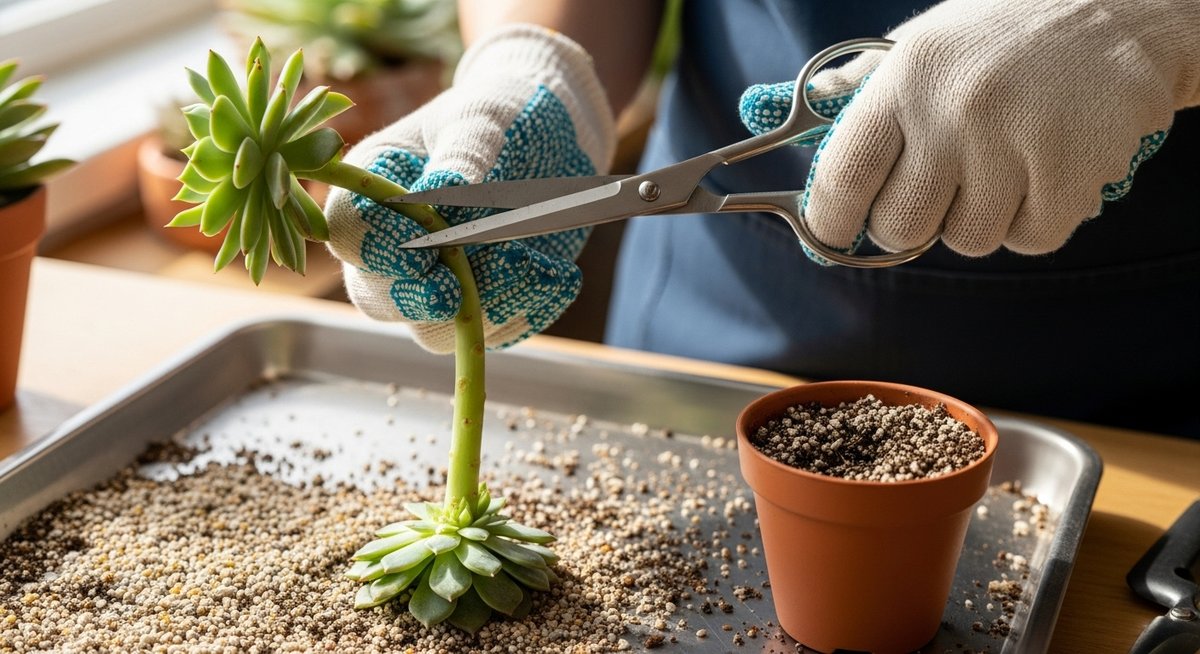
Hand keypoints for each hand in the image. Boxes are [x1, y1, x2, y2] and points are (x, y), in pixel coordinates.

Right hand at [325, 24, 614, 351]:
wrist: (558, 135)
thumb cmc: (505, 114)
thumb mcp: (486, 118)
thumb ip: (465, 152)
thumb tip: (448, 184)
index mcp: (375, 188)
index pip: (349, 230)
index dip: (375, 245)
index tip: (417, 244)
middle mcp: (394, 245)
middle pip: (377, 297)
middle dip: (415, 300)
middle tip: (454, 292)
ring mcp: (437, 281)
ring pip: (433, 329)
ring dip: (480, 311)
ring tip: (533, 267)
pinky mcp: (483, 303)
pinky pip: (493, 332)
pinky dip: (528, 310)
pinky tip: (560, 276)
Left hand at [739, 0, 1199, 259]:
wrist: (1125, 8)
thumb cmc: (1006, 32)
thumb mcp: (923, 41)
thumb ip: (864, 83)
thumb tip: (808, 106)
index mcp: (906, 81)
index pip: (842, 179)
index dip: (828, 221)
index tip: (831, 231)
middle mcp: (954, 114)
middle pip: (900, 227)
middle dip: (909, 221)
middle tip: (932, 191)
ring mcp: (1014, 147)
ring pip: (966, 241)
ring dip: (978, 218)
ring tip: (1000, 166)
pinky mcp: (1071, 176)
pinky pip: (1028, 241)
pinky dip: (1033, 221)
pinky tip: (1041, 173)